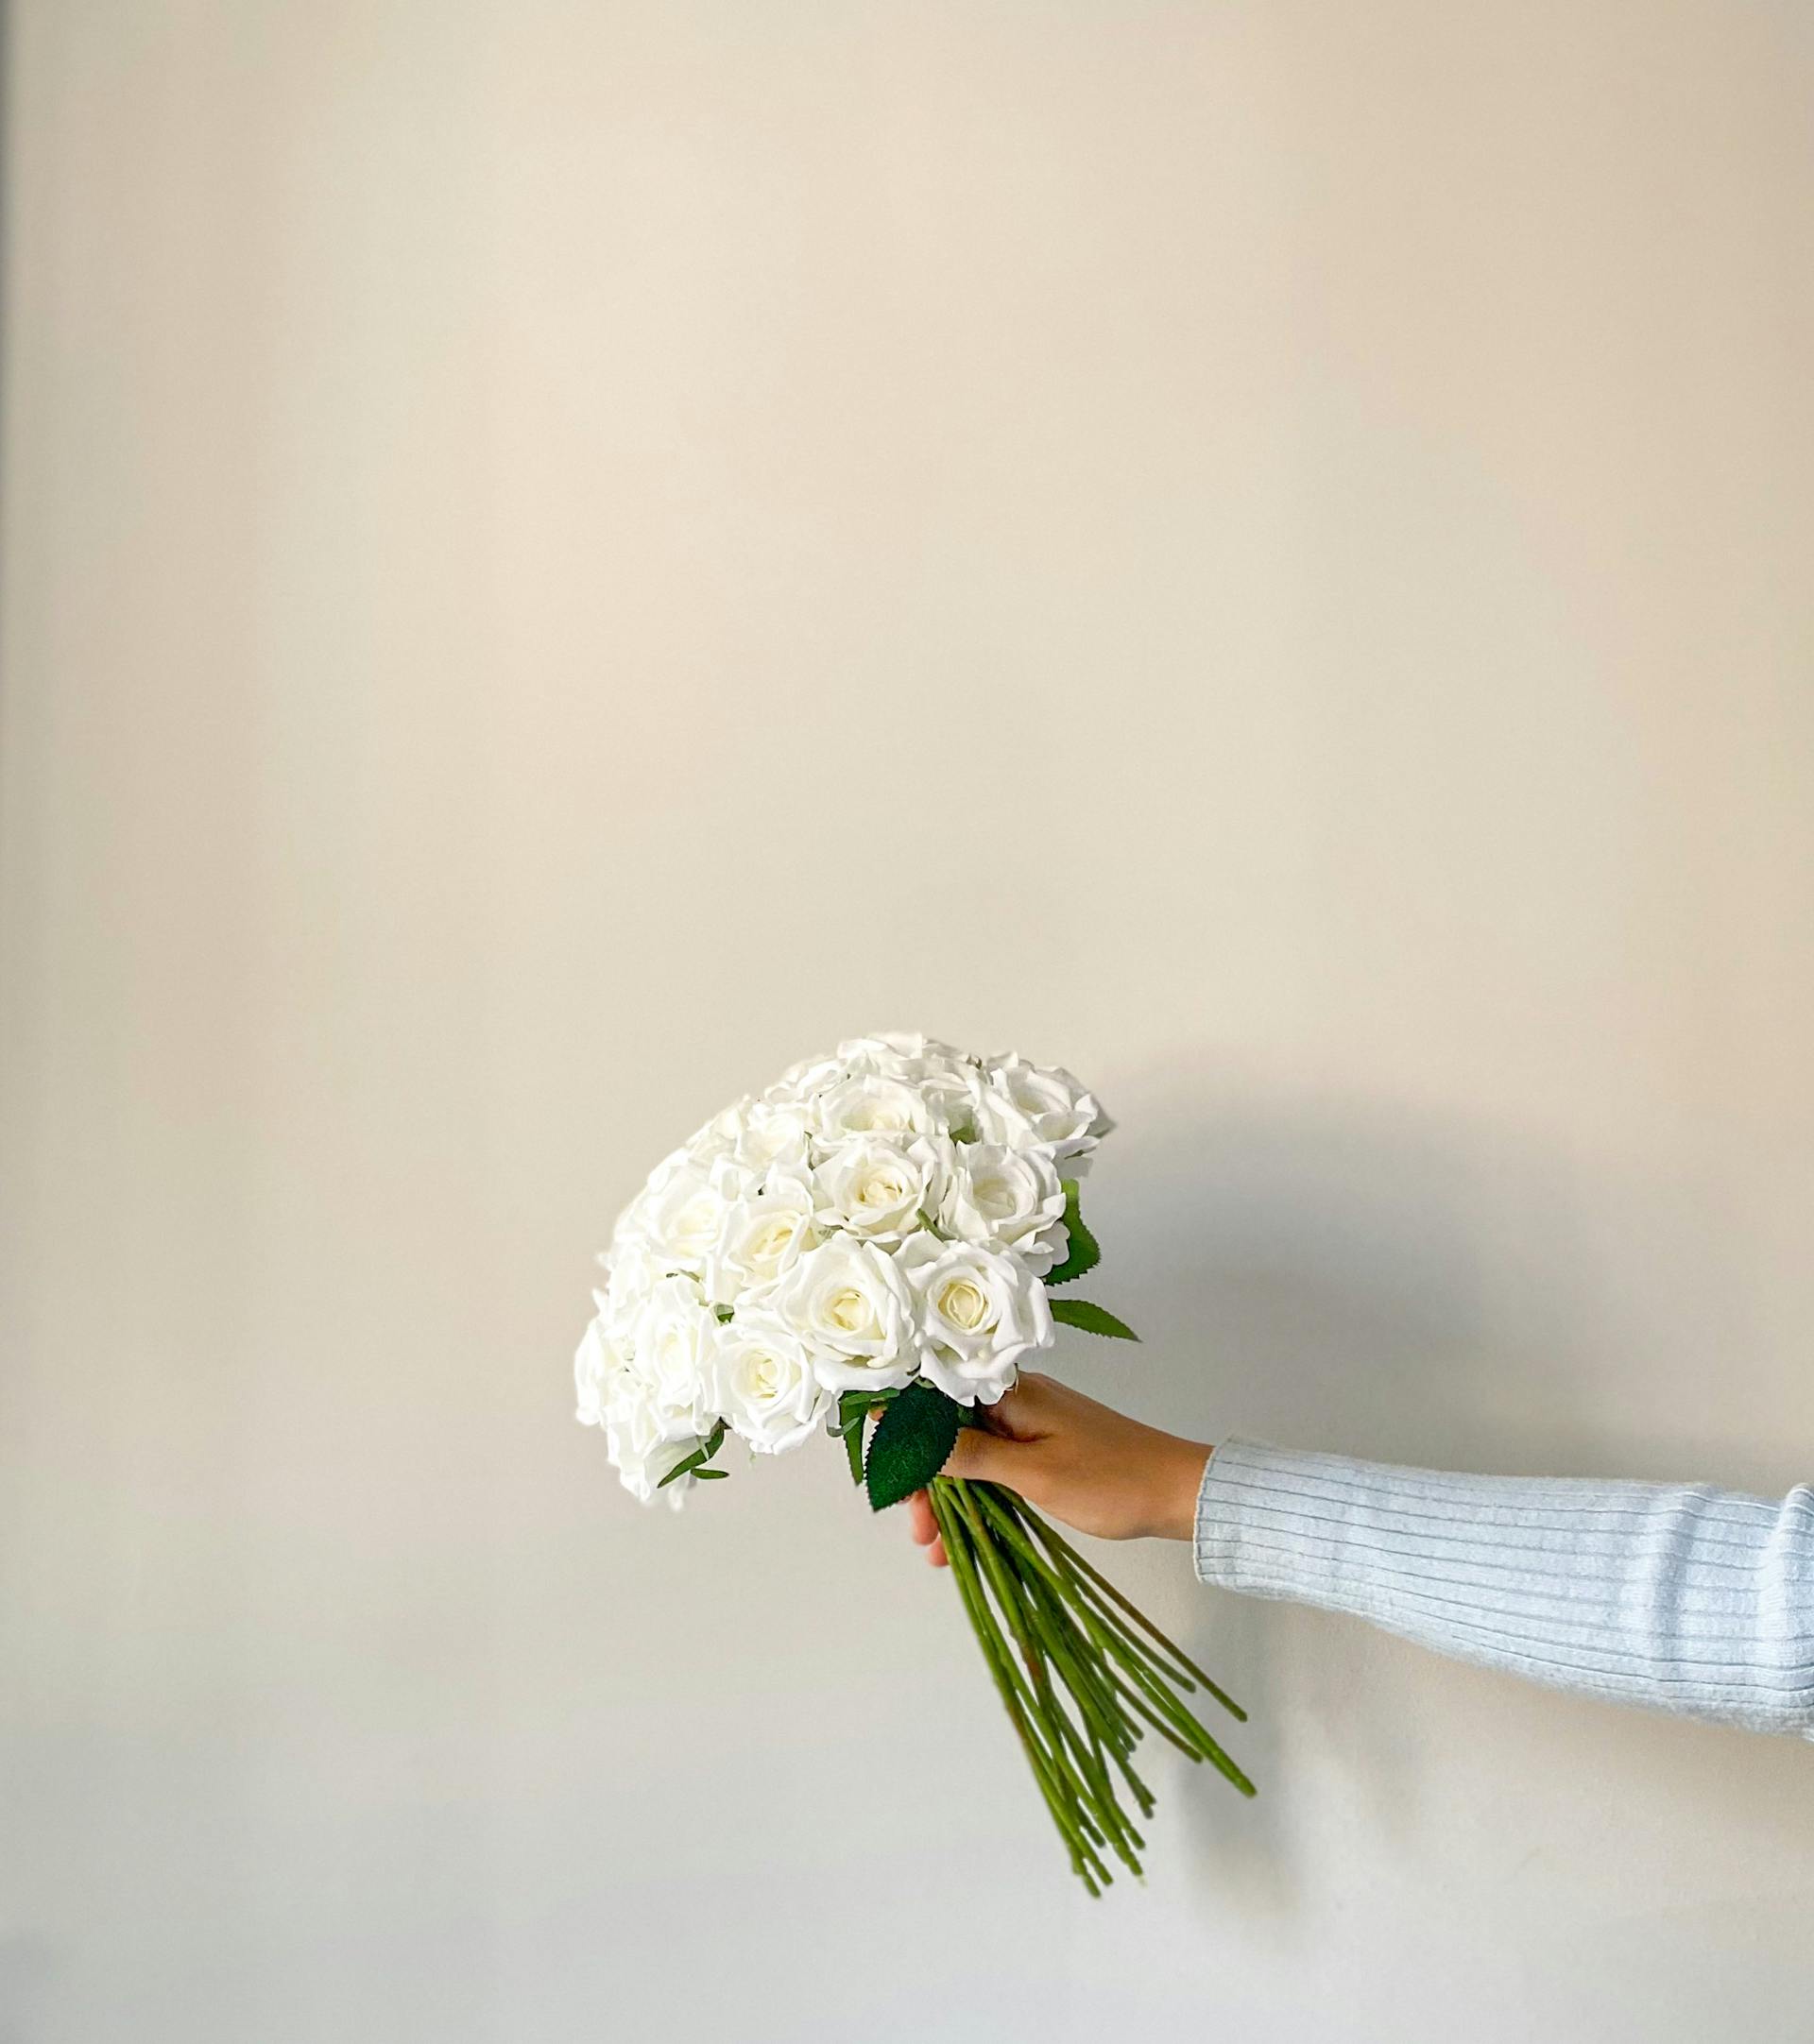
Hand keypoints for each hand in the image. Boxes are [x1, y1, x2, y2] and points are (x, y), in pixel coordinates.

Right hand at [904, 1371, 1211, 1566]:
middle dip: (926, 1481)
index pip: (936, 1395)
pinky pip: (995, 1468)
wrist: (1180, 1493)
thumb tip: (900, 1425)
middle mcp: (1017, 1399)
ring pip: (969, 1455)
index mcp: (1012, 1391)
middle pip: (948, 1430)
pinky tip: (966, 1538)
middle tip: (918, 1530)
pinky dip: (978, 1499)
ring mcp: (1032, 1424)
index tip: (889, 1478)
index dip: (904, 1432)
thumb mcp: (1032, 1473)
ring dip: (949, 1498)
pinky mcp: (1044, 1448)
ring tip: (936, 1549)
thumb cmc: (1112, 1480)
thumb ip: (967, 1453)